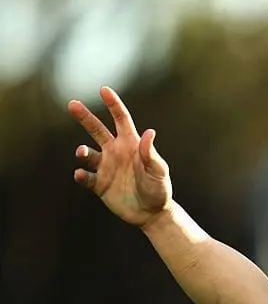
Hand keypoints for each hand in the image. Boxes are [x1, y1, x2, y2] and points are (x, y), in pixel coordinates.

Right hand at [68, 87, 171, 226]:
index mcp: (131, 144)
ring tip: (82, 152)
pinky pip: (85, 177)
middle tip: (72, 104)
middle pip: (97, 130)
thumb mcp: (158, 171)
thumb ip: (151, 154)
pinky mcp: (99, 184)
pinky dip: (81, 175)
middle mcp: (115, 152)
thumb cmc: (159, 190)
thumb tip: (149, 132)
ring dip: (82, 151)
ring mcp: (106, 167)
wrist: (152, 213)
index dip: (113, 104)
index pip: (121, 120)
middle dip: (85, 117)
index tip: (104, 90)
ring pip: (87, 153)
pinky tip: (81, 174)